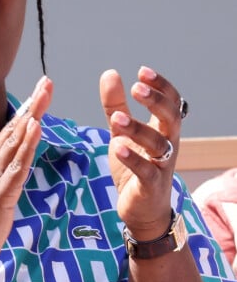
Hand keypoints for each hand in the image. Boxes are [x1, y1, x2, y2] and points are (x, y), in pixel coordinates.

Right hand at [0, 76, 52, 266]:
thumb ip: (3, 177)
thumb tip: (16, 166)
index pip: (10, 132)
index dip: (26, 110)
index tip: (40, 91)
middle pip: (14, 128)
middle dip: (32, 104)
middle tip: (47, 81)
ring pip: (15, 141)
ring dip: (31, 116)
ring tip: (44, 94)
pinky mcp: (0, 194)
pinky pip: (16, 165)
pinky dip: (27, 145)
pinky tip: (36, 128)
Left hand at [100, 65, 184, 239]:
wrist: (141, 210)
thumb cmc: (135, 168)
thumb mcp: (122, 133)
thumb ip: (116, 106)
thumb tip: (110, 73)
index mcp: (163, 130)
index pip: (171, 102)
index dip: (160, 86)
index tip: (142, 71)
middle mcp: (168, 145)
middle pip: (171, 118)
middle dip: (156, 101)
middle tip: (136, 87)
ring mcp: (162, 166)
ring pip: (157, 144)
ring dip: (137, 129)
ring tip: (116, 119)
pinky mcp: (151, 185)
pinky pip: (146, 171)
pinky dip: (133, 159)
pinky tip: (117, 147)